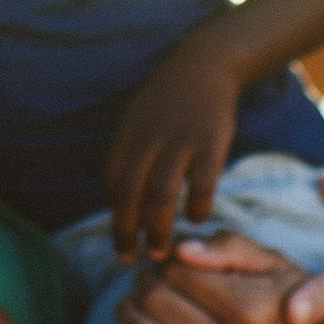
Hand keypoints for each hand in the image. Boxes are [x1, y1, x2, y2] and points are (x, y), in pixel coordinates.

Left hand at [105, 37, 243, 259]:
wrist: (204, 64)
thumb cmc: (167, 101)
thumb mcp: (136, 119)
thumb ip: (127, 155)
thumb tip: (117, 200)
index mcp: (127, 134)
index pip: (112, 183)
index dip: (115, 214)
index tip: (122, 240)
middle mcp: (148, 138)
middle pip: (130, 194)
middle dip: (127, 232)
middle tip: (132, 259)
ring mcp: (180, 140)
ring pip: (160, 195)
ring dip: (157, 228)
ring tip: (159, 251)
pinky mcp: (210, 142)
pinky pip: (200, 184)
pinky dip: (196, 206)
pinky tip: (196, 217)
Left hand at [118, 231, 309, 323]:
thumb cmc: (305, 315)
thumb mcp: (283, 272)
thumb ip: (233, 250)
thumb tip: (181, 247)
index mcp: (250, 308)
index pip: (178, 269)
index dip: (165, 259)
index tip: (167, 261)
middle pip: (156, 300)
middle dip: (142, 283)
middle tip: (145, 279)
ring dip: (130, 317)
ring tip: (135, 307)